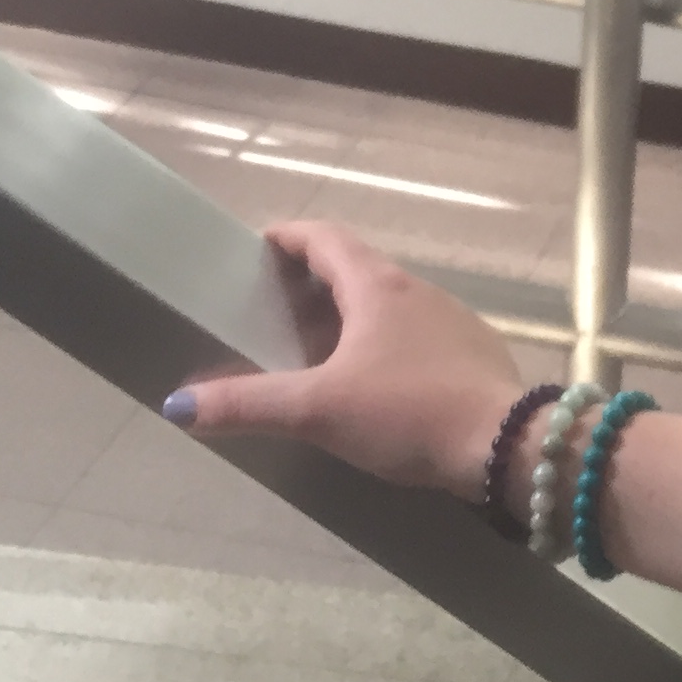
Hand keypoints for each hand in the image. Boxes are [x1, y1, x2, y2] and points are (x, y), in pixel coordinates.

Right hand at [168, 220, 525, 499]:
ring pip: (392, 305)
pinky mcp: (474, 355)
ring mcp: (453, 321)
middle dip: (317, 282)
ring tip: (318, 349)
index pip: (328, 239)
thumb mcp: (318, 410)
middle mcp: (419, 291)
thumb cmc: (407, 412)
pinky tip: (375, 384)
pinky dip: (386, 345)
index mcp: (379, 287)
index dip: (292, 237)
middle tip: (277, 306)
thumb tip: (177, 403)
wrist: (504, 444)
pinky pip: (419, 336)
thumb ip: (249, 404)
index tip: (263, 244)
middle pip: (360, 269)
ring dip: (354, 316)